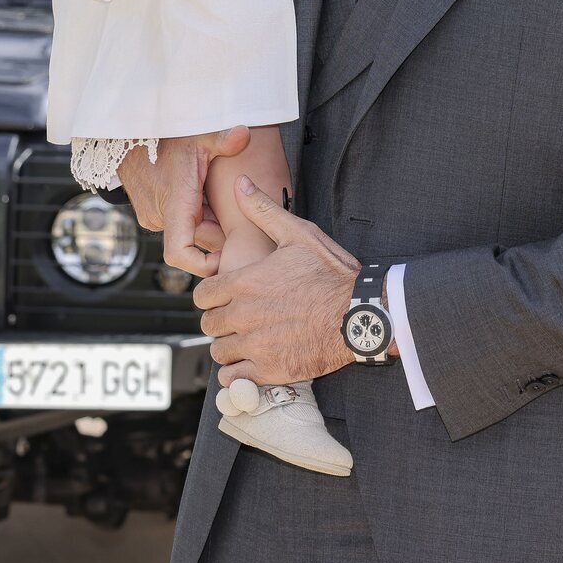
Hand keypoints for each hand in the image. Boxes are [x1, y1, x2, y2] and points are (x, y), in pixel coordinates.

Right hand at [117, 126, 250, 278]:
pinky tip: (205, 191)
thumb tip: (245, 132)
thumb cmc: (165, 135)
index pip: (181, 254)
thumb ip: (223, 138)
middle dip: (216, 232)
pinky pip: (177, 221)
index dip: (203, 265)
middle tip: (239, 211)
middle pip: (194, 242)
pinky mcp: (150, 210)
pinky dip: (194, 213)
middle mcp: (159, 215)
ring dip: (206, 220)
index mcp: (173, 203)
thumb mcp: (199, 135)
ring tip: (219, 194)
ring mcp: (152, 214)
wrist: (130, 131)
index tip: (225, 257)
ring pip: (187, 231)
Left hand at [194, 177, 360, 386]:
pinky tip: (253, 361)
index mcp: (245, 282)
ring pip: (219, 351)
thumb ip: (263, 211)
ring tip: (248, 339)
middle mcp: (244, 315)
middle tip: (239, 317)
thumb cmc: (331, 274)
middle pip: (209, 325)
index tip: (224, 297)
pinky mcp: (269, 370)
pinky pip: (233, 378)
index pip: (202, 296)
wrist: (360, 314)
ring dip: (229, 346)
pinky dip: (238, 372)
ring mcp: (255, 345)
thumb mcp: (299, 234)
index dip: (212, 295)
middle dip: (220, 320)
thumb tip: (241, 184)